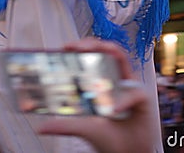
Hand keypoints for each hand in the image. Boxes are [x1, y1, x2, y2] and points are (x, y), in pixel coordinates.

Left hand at [38, 38, 152, 152]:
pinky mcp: (142, 97)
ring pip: (123, 57)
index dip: (81, 48)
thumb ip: (66, 125)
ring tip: (103, 50)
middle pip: (106, 51)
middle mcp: (115, 80)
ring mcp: (129, 86)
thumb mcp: (86, 128)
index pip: (92, 58)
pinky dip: (124, 101)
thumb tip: (42, 127)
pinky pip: (133, 94)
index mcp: (102, 83)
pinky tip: (114, 110)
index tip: (66, 47)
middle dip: (94, 43)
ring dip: (112, 50)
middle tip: (80, 47)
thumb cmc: (111, 139)